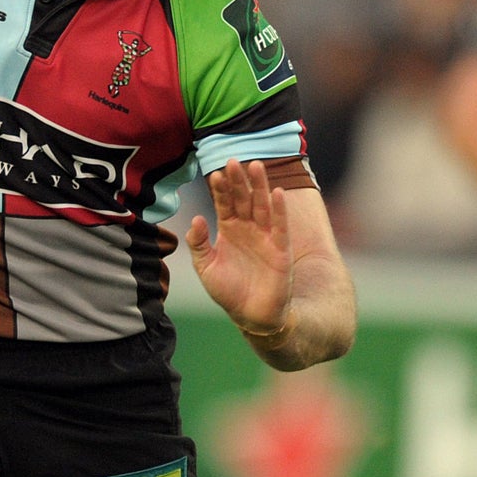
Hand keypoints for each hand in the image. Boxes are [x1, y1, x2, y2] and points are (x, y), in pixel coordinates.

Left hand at [188, 159, 293, 338]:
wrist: (251, 315)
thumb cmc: (228, 291)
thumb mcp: (206, 266)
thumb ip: (198, 243)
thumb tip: (195, 218)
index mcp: (229, 229)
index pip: (225, 203)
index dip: (221, 189)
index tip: (215, 174)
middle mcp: (248, 228)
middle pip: (244, 198)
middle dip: (239, 181)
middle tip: (233, 161)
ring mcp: (265, 236)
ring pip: (262, 205)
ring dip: (259, 186)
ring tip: (256, 166)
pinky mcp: (280, 248)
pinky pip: (280, 225)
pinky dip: (279, 209)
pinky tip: (277, 192)